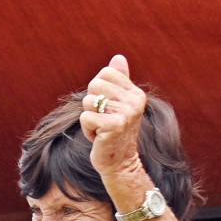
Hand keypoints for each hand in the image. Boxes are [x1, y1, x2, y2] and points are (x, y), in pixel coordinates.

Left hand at [81, 55, 149, 181]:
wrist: (120, 164)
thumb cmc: (114, 133)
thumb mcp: (118, 104)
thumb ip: (119, 80)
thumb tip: (118, 57)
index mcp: (135, 93)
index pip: (105, 72)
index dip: (97, 90)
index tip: (106, 108)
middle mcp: (134, 101)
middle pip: (94, 84)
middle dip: (91, 104)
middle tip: (102, 120)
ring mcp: (126, 113)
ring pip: (88, 101)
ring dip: (89, 118)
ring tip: (101, 129)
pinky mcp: (114, 126)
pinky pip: (85, 117)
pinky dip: (87, 130)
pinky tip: (99, 138)